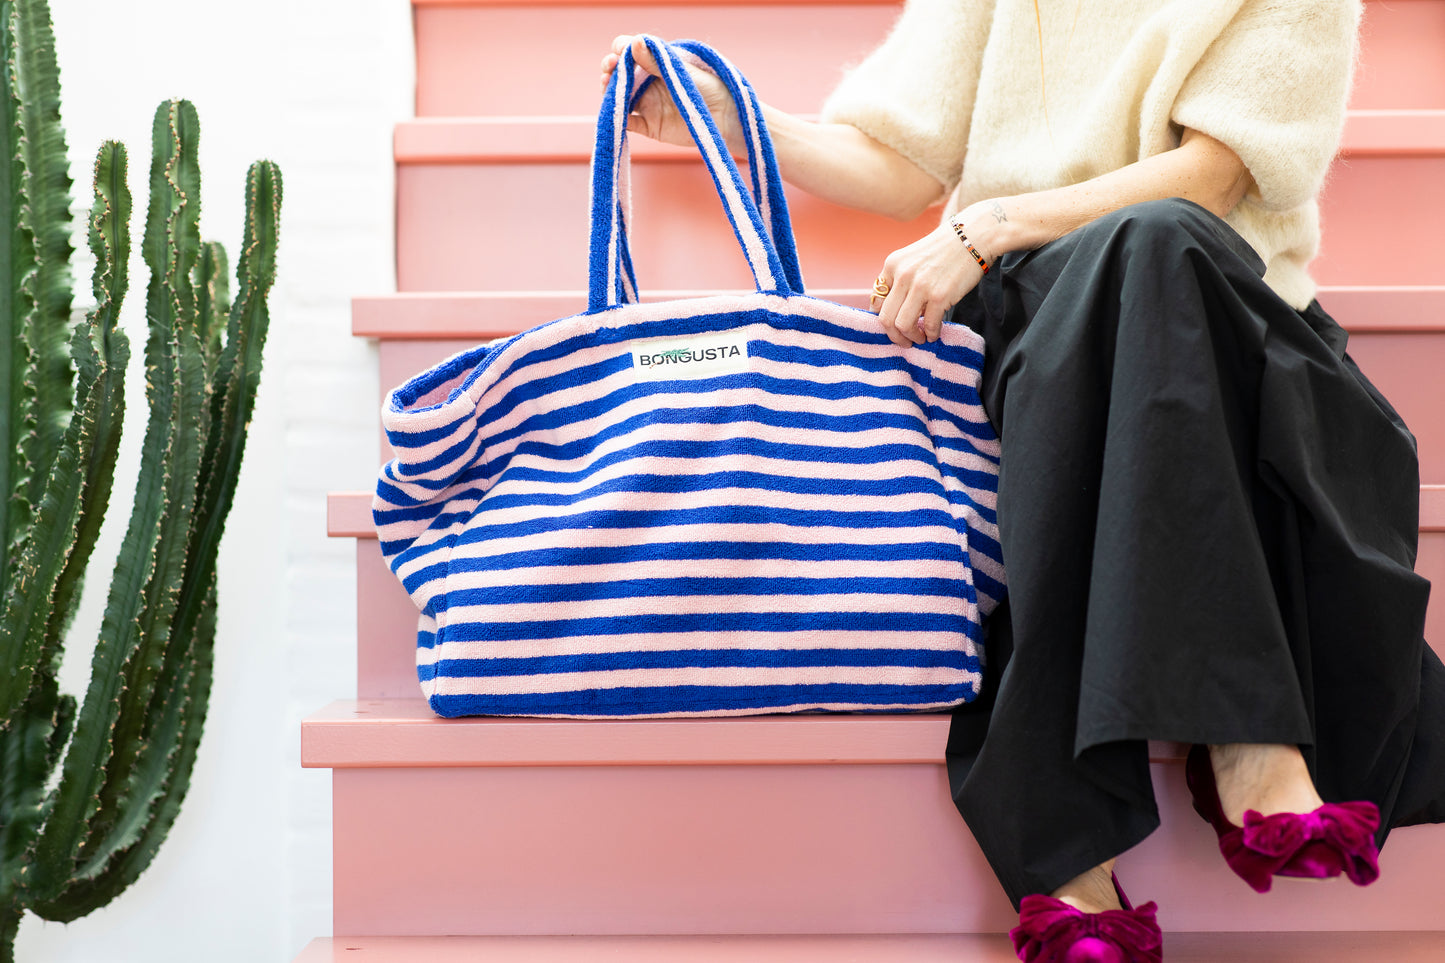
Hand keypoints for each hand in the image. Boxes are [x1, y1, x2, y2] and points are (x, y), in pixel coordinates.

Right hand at [599, 35, 743, 153]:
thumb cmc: (709, 87)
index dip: (620, 49)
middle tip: (609, 67)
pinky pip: (627, 123)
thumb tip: (633, 43)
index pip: (629, 51)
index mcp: (655, 63)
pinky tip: (614, 113)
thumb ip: (656, 60)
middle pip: (619, 74)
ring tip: (607, 86)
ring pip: (619, 97)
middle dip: (610, 68)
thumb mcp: (681, 70)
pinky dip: (617, 119)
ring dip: (609, 92)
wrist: (725, 117)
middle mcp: (647, 82)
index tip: (620, 51)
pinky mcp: (649, 126)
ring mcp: (647, 104)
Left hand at [872, 209, 994, 346]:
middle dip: (893, 336)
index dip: (883, 318)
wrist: (974, 235)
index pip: (876, 301)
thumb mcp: (913, 257)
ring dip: (910, 337)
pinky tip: (934, 333)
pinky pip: (928, 324)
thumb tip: (896, 308)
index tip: (893, 326)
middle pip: (885, 318)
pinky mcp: (939, 296)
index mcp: (892, 265)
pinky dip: (930, 334)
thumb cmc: (946, 249)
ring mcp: (920, 286)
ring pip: (902, 325)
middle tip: (904, 341)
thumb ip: (901, 278)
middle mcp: (902, 275)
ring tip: (920, 338)